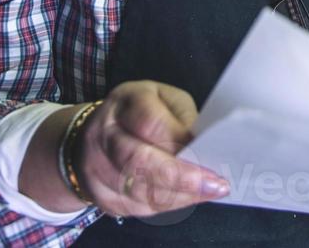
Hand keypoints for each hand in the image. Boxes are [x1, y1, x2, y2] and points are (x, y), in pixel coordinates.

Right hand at [21, 80, 230, 216]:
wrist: (94, 133)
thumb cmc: (141, 112)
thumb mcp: (165, 100)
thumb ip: (182, 121)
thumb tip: (205, 148)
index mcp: (124, 103)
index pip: (150, 124)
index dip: (180, 142)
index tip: (211, 155)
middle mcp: (103, 134)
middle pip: (139, 161)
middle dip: (181, 177)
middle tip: (214, 185)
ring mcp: (95, 167)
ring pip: (137, 190)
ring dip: (178, 195)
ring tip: (207, 192)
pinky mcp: (98, 194)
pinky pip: (134, 207)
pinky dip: (165, 205)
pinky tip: (187, 198)